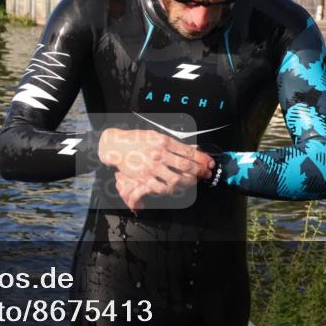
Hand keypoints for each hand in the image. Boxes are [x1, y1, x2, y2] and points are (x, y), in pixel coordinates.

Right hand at [98, 128, 215, 211]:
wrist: (116, 146)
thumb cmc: (137, 140)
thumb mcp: (156, 136)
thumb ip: (174, 143)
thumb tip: (192, 148)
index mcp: (164, 142)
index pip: (188, 152)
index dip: (202, 159)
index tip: (209, 163)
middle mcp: (159, 154)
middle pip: (186, 166)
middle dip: (200, 171)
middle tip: (206, 174)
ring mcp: (151, 167)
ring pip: (176, 178)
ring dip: (188, 182)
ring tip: (193, 182)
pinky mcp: (144, 178)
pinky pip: (162, 188)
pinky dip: (172, 190)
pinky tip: (176, 188)